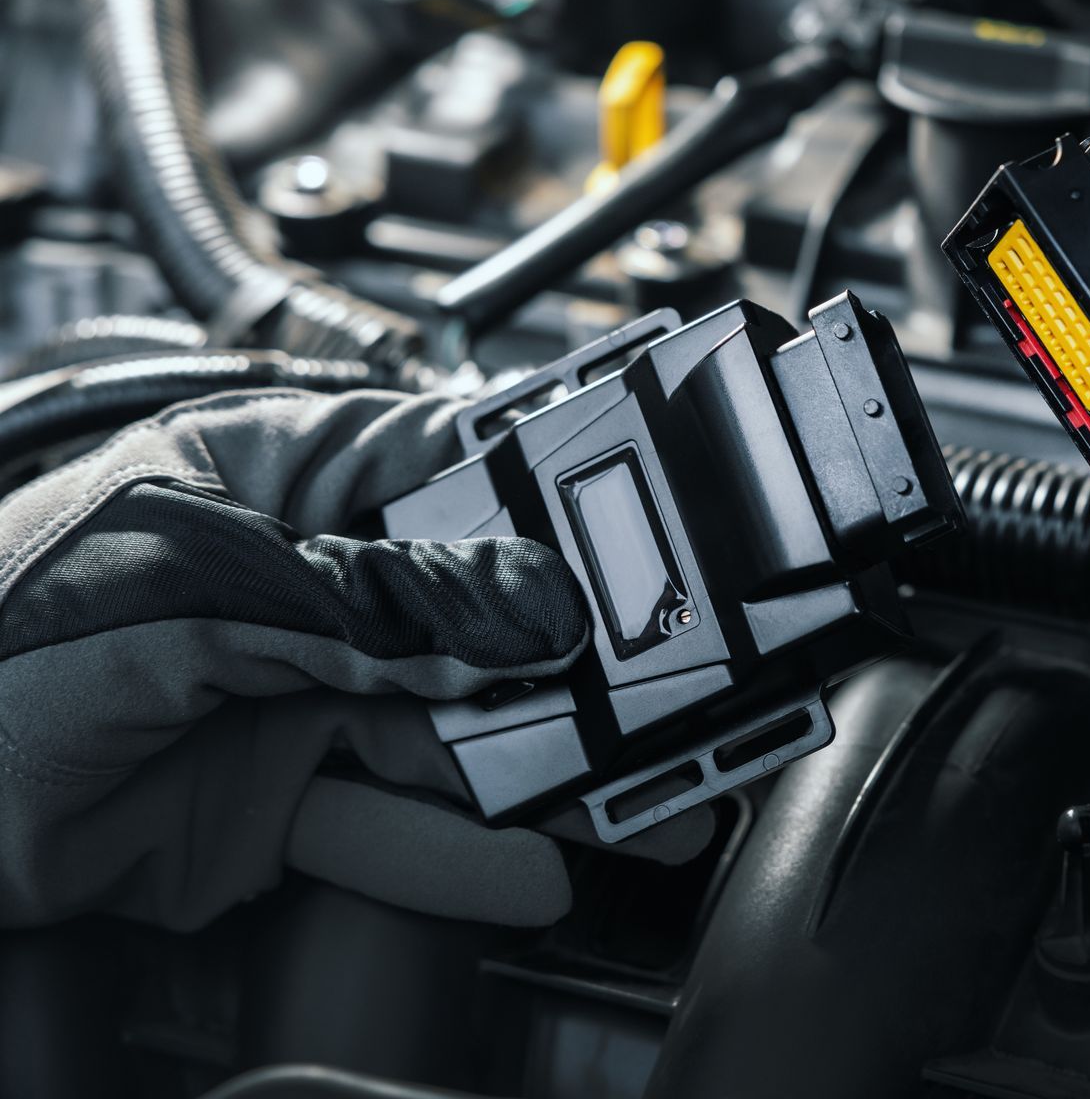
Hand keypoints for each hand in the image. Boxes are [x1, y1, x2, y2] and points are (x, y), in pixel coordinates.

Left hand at [0, 388, 587, 929]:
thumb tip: (517, 612)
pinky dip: (466, 850)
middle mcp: (305, 575)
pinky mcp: (287, 792)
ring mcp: (300, 687)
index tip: (642, 523)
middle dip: (568, 644)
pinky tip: (536, 864)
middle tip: (663, 674)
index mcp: (274, 474)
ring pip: (451, 718)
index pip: (445, 459)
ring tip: (635, 786)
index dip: (546, 489)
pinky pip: (399, 817)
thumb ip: (367, 608)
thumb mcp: (191, 594)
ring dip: (543, 756)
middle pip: (469, 605)